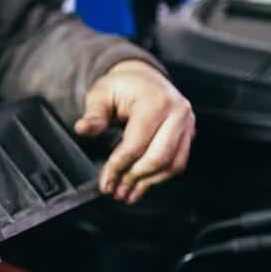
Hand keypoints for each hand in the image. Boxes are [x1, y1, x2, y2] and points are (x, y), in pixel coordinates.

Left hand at [74, 60, 194, 204]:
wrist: (143, 77)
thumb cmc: (121, 86)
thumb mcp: (101, 94)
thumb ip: (94, 115)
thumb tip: (82, 128)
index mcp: (155, 101)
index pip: (136, 145)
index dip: (118, 167)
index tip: (105, 182)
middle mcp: (177, 112)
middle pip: (158, 158)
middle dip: (134, 178)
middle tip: (115, 191)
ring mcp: (187, 123)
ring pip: (172, 164)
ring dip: (148, 183)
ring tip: (126, 194)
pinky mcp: (188, 134)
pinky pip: (178, 162)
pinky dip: (159, 178)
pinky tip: (141, 186)